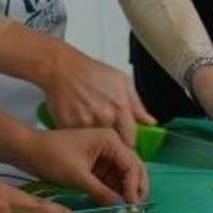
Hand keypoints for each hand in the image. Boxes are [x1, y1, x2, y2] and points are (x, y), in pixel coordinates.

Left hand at [19, 128, 148, 206]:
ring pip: (123, 175)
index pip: (132, 165)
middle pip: (133, 168)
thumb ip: (101, 192)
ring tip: (126, 209)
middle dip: (136, 188)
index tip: (132, 205)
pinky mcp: (97, 163)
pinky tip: (116, 203)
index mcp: (110, 140)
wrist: (29, 150)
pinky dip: (115, 190)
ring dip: (126, 191)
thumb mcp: (78, 176)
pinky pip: (111, 178)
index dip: (134, 186)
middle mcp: (111, 144)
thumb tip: (120, 207)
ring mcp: (104, 154)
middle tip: (135, 209)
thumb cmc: (52, 156)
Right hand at [39, 42, 155, 147]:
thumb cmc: (91, 71)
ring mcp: (85, 122)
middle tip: (108, 137)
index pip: (131, 140)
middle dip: (112, 143)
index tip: (126, 143)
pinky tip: (80, 127)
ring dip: (96, 142)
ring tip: (92, 129)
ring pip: (96, 144)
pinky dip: (80, 138)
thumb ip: (137, 104)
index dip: (129, 144)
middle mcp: (104, 116)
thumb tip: (150, 122)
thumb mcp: (121, 80)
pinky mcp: (68, 126)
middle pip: (113, 144)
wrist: (62, 68)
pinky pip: (79, 140)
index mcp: (120, 106)